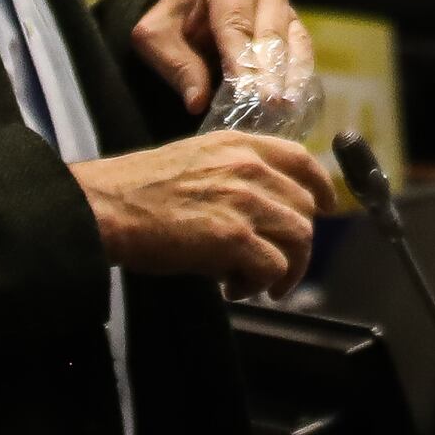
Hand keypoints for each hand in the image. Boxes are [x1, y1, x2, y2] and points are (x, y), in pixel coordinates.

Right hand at [74, 131, 340, 293]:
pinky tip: (233, 289)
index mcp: (239, 146)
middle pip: (304, 209)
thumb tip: (265, 214)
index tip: (328, 208)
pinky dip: (259, 285)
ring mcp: (245, 201)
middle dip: (296, 246)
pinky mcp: (234, 237)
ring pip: (298, 240)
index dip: (322, 188)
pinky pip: (274, 267)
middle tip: (274, 270)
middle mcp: (249, 168)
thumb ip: (236, 176)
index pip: (302, 160)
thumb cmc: (138, 191)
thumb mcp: (195, 160)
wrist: (107, 207)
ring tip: (254, 285)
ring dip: (282, 271)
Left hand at [128, 0, 302, 104]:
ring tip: (286, 107)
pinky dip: (300, 78)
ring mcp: (284, 9)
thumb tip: (197, 101)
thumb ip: (177, 66)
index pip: (236, 23)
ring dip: (291, 76)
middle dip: (270, 70)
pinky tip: (296, 103)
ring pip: (293, 41)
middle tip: (270, 103)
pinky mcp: (294, 30)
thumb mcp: (157, 38)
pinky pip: (303, 52)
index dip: (241, 58)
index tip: (246, 91)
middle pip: (270, 32)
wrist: (189, 14)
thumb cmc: (173, 24)